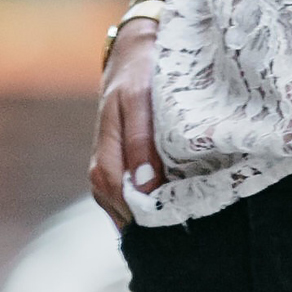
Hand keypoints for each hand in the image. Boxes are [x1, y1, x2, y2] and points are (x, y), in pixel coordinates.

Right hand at [89, 20, 166, 228]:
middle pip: (123, 208)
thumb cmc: (141, 72)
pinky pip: (135, 193)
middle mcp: (104, 165)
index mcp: (106, 152)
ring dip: (153, 215)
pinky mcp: (126, 163)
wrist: (137, 52)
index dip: (145, 216)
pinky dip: (154, 202)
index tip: (175, 226)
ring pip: (128, 204)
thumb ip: (140, 142)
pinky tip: (177, 209)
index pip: (119, 197)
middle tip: (186, 238)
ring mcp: (114, 166)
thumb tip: (144, 187)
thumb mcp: (140, 100)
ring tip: (184, 229)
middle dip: (151, 223)